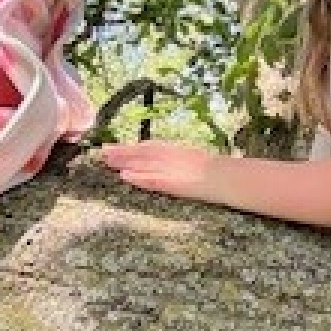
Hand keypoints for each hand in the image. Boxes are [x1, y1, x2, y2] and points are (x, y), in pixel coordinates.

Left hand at [100, 138, 220, 201]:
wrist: (228, 177)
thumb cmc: (220, 171)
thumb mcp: (198, 159)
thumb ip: (182, 159)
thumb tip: (172, 161)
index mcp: (178, 150)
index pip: (151, 147)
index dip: (133, 147)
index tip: (117, 147)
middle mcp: (171, 156)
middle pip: (142, 152)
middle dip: (122, 152)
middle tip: (102, 152)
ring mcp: (171, 169)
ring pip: (142, 163)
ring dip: (124, 162)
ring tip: (106, 161)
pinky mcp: (172, 182)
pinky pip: (151, 179)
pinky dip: (137, 177)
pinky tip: (124, 176)